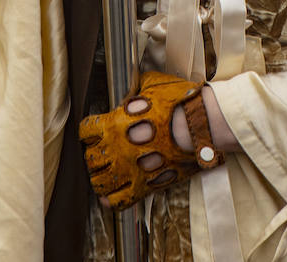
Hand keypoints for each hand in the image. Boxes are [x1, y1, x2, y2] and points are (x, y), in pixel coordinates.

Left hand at [79, 70, 224, 209]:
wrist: (200, 124)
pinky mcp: (144, 186)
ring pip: (99, 183)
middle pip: (90, 159)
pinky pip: (118, 202)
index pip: (86, 130)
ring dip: (102, 178)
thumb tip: (132, 93)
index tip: (96, 132)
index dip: (90, 131)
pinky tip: (113, 194)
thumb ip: (136, 91)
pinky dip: (112, 200)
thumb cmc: (179, 103)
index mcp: (115, 123)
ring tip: (109, 173)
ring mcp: (130, 170)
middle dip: (95, 156)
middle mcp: (117, 149)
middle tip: (104, 152)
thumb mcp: (153, 84)